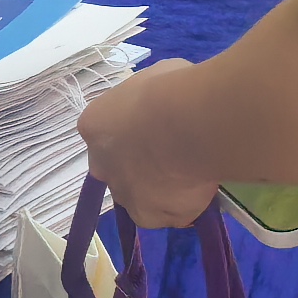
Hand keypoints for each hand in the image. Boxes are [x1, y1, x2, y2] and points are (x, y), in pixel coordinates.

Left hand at [78, 63, 220, 227]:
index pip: (108, 136)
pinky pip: (168, 215)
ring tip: (195, 174)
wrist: (191, 123)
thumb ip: (152, 102)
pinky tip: (201, 189)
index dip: (135, 136)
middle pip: (120, 169)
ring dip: (164, 190)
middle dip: (143, 167)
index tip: (160, 132)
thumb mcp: (156, 80)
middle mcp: (101, 163)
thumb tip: (167, 106)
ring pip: (142, 196)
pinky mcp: (148, 217)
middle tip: (176, 157)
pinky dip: (185, 206)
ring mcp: (123, 193)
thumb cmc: (174, 91)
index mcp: (95, 125)